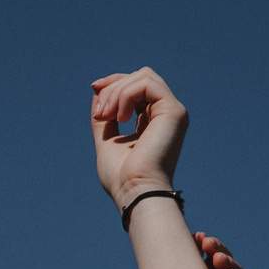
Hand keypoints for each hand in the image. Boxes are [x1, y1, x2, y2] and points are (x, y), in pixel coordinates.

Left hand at [91, 67, 188, 205]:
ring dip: (117, 91)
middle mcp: (166, 113)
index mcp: (152, 120)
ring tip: (107, 116)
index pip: (137, 86)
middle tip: (100, 114)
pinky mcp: (174, 111)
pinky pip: (147, 84)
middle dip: (113, 88)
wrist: (134, 192)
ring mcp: (173, 111)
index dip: (114, 82)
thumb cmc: (121, 177)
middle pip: (140, 76)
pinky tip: (120, 117)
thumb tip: (98, 90)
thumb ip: (104, 117)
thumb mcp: (106, 140)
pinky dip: (126, 94)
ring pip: (144, 76)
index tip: (94, 88)